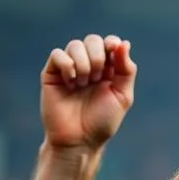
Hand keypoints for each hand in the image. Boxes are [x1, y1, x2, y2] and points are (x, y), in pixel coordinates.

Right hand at [42, 35, 136, 151]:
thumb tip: (124, 43)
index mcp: (107, 70)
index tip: (114, 50)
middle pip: (92, 40)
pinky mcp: (52, 73)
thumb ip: (126, 70)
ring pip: (75, 45)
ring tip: (84, 85)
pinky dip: (67, 65)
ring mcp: (69, 68)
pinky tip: (71, 83)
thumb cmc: (102, 121)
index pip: (109, 43)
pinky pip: (57, 54)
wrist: (80, 139)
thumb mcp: (122, 96)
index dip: (112, 43)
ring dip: (84, 64)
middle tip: (97, 79)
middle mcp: (88, 65)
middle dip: (98, 57)